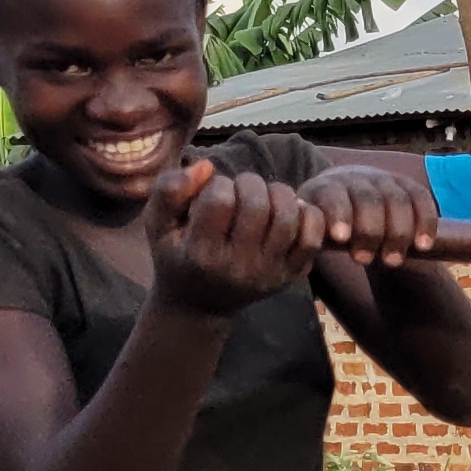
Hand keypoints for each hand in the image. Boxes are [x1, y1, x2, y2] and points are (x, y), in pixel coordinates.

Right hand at [146, 160, 322, 315]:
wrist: (199, 304)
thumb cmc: (176, 254)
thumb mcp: (158, 224)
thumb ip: (170, 190)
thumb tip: (208, 166)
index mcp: (200, 253)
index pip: (220, 200)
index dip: (218, 184)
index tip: (214, 191)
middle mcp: (237, 267)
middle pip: (258, 205)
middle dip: (249, 183)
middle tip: (241, 188)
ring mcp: (268, 273)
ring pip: (289, 218)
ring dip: (279, 193)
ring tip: (264, 195)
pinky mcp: (290, 276)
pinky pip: (312, 239)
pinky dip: (307, 215)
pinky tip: (289, 210)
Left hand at [300, 165, 436, 265]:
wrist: (350, 204)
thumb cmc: (326, 228)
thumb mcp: (311, 229)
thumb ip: (309, 240)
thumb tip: (303, 262)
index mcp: (325, 187)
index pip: (333, 194)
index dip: (339, 213)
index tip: (342, 238)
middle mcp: (356, 178)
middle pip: (369, 198)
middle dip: (371, 231)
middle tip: (366, 260)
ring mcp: (384, 180)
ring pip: (397, 199)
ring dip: (398, 232)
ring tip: (393, 261)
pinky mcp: (407, 185)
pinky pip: (421, 199)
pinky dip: (425, 222)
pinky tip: (424, 246)